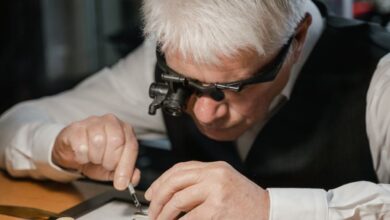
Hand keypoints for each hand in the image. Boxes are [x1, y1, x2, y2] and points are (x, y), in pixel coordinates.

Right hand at [52, 114, 139, 189]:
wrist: (72, 153)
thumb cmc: (95, 157)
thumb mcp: (112, 168)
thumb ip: (126, 173)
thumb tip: (135, 177)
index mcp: (125, 130)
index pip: (131, 146)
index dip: (127, 166)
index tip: (121, 182)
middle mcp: (111, 122)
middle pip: (116, 141)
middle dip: (110, 160)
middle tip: (104, 164)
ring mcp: (93, 122)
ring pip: (99, 141)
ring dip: (95, 158)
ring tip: (93, 158)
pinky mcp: (76, 128)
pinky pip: (81, 146)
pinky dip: (82, 157)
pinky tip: (82, 155)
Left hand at [145, 161, 268, 219]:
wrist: (269, 213)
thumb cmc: (246, 202)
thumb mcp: (224, 183)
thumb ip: (201, 183)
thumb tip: (171, 194)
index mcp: (215, 167)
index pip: (180, 169)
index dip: (161, 181)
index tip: (152, 194)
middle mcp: (215, 174)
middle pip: (175, 181)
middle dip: (158, 198)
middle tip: (152, 211)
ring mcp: (216, 190)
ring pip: (178, 200)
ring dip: (164, 214)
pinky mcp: (217, 209)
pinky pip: (188, 218)